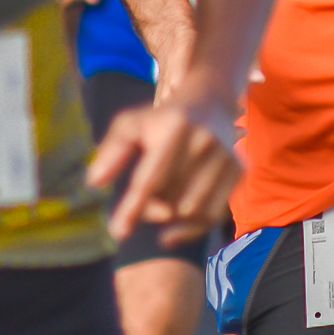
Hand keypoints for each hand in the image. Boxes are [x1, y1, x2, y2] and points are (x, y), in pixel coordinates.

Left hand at [87, 89, 241, 246]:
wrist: (209, 101)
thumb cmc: (161, 119)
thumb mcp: (130, 124)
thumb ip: (111, 152)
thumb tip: (94, 182)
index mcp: (174, 127)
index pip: (151, 177)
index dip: (133, 207)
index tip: (118, 232)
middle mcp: (204, 141)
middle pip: (172, 199)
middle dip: (150, 211)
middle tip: (141, 206)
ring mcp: (226, 156)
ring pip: (192, 210)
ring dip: (170, 217)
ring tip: (160, 204)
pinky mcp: (239, 170)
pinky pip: (213, 214)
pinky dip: (191, 229)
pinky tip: (171, 231)